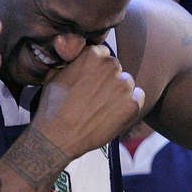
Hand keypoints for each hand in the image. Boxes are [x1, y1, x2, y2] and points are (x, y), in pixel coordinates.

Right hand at [31, 45, 144, 159]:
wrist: (58, 136)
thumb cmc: (53, 107)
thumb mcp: (54, 74)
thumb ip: (71, 61)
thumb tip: (73, 57)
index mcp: (93, 55)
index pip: (102, 54)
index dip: (95, 68)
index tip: (90, 79)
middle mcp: (111, 66)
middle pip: (115, 68)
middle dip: (107, 78)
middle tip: (94, 95)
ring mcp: (124, 86)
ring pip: (126, 83)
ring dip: (118, 91)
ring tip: (101, 107)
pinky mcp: (132, 105)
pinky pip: (138, 97)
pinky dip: (130, 104)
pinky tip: (115, 113)